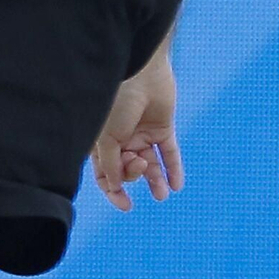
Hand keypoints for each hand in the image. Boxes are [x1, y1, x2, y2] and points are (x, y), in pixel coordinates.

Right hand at [91, 54, 182, 212]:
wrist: (140, 73)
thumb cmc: (116, 102)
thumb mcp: (106, 138)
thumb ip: (110, 164)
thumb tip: (115, 186)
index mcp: (102, 143)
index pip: (105, 174)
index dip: (113, 191)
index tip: (126, 204)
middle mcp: (121, 141)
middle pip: (127, 170)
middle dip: (134, 173)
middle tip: (139, 163)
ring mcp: (141, 134)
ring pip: (150, 165)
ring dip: (155, 181)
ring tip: (161, 194)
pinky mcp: (162, 128)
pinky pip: (169, 153)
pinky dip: (173, 169)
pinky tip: (176, 185)